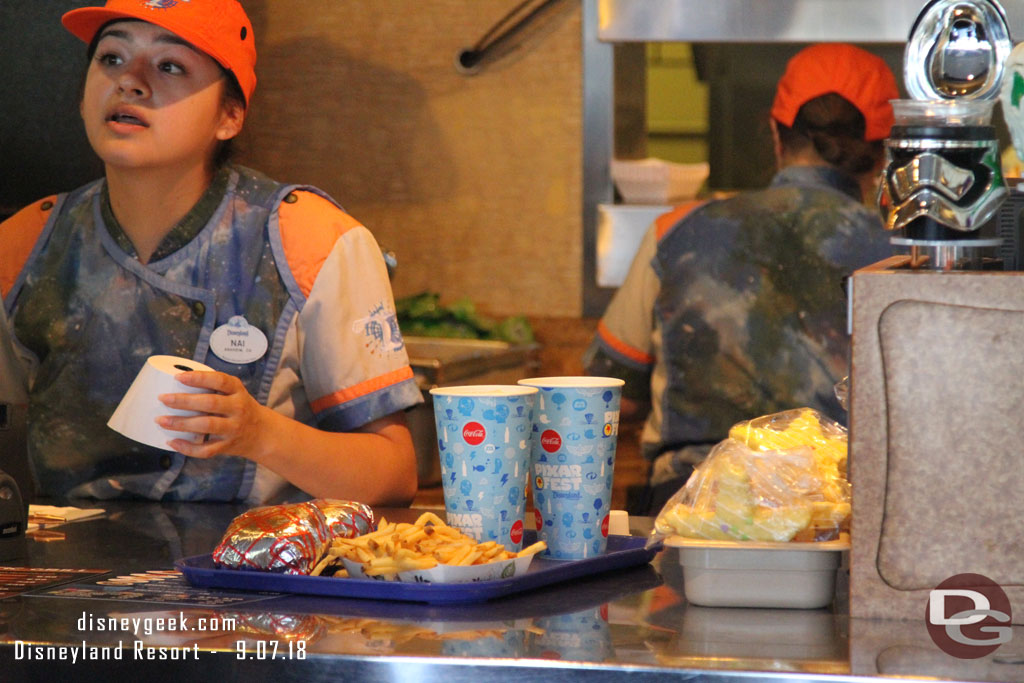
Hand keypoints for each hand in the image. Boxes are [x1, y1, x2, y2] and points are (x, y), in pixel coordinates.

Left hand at [156, 371, 271, 460]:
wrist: (261, 433)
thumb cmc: (240, 408)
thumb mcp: (235, 393)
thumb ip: (214, 387)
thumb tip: (176, 382)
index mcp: (238, 392)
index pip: (220, 381)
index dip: (199, 378)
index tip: (179, 377)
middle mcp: (238, 409)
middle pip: (210, 403)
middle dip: (184, 401)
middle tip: (163, 398)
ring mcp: (233, 428)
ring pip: (206, 425)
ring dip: (182, 423)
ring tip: (162, 420)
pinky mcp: (228, 446)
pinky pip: (206, 449)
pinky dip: (187, 448)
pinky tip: (173, 442)